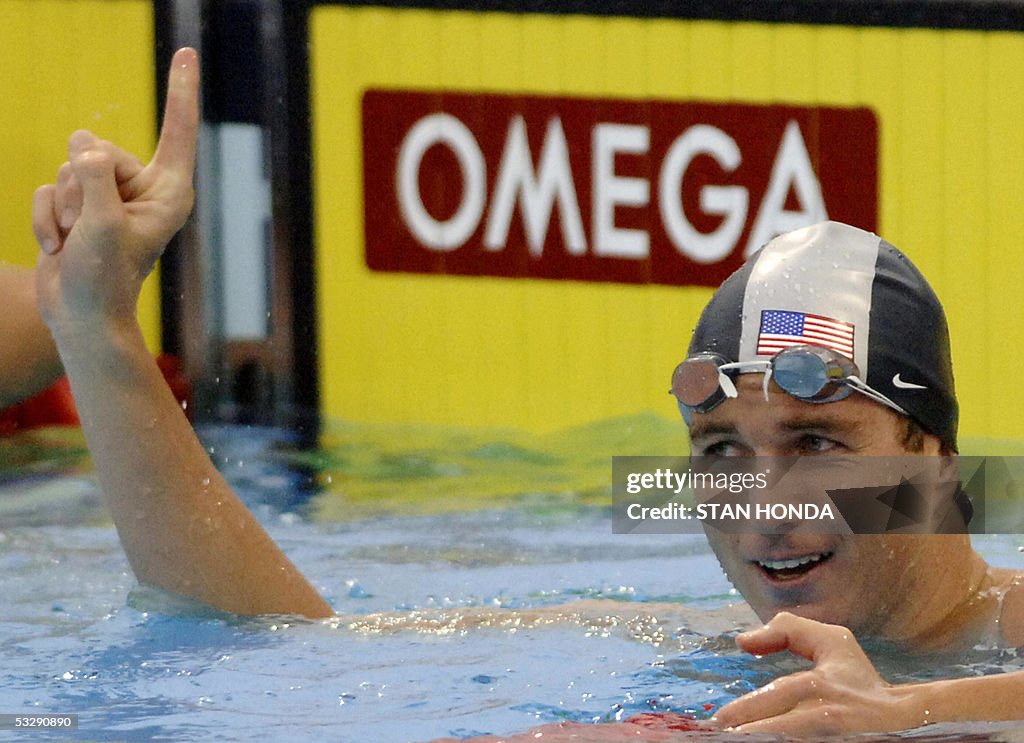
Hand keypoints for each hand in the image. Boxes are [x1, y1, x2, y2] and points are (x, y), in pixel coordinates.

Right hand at [32, 47, 198, 332]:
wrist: (79, 315)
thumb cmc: (103, 278)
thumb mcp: (103, 223)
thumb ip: (96, 175)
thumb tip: (84, 143)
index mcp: (169, 191)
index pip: (177, 131)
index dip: (180, 91)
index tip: (187, 52)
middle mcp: (143, 189)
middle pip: (100, 150)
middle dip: (83, 189)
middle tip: (93, 231)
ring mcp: (109, 197)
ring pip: (69, 168)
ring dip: (64, 208)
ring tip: (80, 241)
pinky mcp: (80, 205)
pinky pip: (49, 188)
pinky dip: (46, 218)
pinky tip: (60, 246)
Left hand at [712, 612, 920, 736]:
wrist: (909, 718)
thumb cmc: (860, 680)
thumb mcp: (832, 642)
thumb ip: (786, 630)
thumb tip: (742, 641)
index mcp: (816, 685)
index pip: (769, 699)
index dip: (741, 713)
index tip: (718, 721)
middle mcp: (824, 716)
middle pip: (775, 731)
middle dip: (745, 736)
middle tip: (717, 737)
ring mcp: (833, 738)